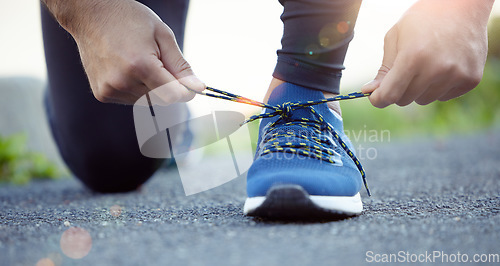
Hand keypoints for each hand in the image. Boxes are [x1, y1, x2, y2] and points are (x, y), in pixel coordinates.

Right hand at [49, 0, 204, 104]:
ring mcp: (110, 90)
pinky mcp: (102, 94)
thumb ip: (181, 66)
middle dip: (166, 86)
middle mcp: (123, 82)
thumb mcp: (163, 36)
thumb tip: (199, 88)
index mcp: (141, 66)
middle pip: (161, 100)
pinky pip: (130, 100)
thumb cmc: (129, 19)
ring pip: (146, 101)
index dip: (184, 90)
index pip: (174, 96)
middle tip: (156, 61)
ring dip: (149, 88)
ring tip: (136, 61)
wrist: (90, 14)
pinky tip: (126, 69)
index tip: (186, 81)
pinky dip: (135, 89)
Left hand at [362, 0, 493, 107]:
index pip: (390, 95)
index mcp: (413, 57)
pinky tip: (444, 65)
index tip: (376, 97)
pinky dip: (439, 86)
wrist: (463, 5)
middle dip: (399, 89)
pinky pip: (443, 96)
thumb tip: (369, 92)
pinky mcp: (471, 79)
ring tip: (427, 63)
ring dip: (419, 88)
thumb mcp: (395, 38)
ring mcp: (456, 75)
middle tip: (404, 70)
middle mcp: (436, 69)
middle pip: (405, 100)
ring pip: (424, 100)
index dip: (379, 99)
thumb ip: (383, 69)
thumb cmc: (422, 19)